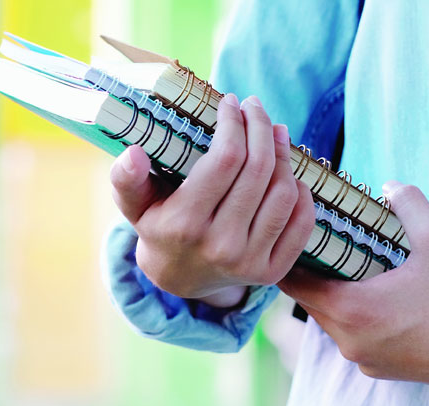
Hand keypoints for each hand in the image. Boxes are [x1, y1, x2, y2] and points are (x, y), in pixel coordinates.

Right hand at [110, 94, 315, 301]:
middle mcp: (221, 246)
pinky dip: (302, 192)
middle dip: (261, 128)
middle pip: (258, 171)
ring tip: (274, 133)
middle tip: (255, 108)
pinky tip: (288, 172)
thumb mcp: (134, 204)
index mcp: (185, 224)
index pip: (225, 160)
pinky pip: (302, 222)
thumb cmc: (157, 226)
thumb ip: (126, 179)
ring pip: (284, 193)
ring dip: (284, 155)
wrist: (178, 279)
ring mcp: (250, 262)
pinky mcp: (273, 271)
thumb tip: (133, 153)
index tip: (231, 103)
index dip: (234, 124)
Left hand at [278, 181, 428, 392]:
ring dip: (336, 294)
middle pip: (310, 300)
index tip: (297, 230)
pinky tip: (380, 295)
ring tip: (353, 265)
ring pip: (332, 320)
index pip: (294, 280)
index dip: (292, 252)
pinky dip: (358, 316)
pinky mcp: (380, 370)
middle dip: (315, 271)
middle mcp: (348, 341)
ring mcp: (363, 360)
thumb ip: (408, 205)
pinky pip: (354, 337)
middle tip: (326, 240)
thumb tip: (390, 186)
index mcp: (351, 310)